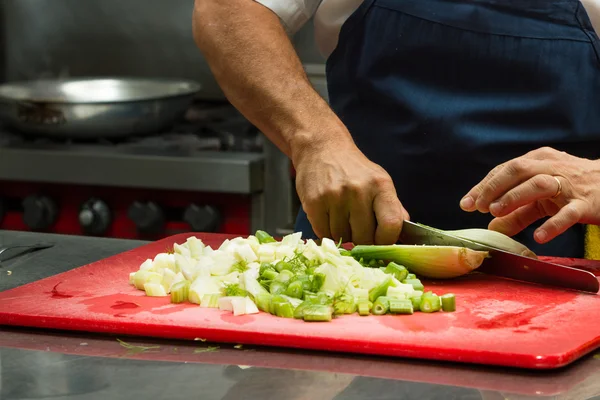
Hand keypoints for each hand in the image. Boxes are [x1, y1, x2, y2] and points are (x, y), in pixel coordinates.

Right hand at [293, 141, 408, 244]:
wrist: (322, 148)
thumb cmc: (353, 169)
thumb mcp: (378, 181)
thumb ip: (392, 208)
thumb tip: (405, 236)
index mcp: (380, 185)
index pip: (391, 225)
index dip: (387, 241)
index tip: (380, 242)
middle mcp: (358, 191)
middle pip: (365, 237)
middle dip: (362, 241)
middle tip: (358, 233)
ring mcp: (335, 197)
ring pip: (343, 238)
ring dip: (343, 237)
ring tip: (342, 221)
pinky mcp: (314, 203)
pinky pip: (324, 233)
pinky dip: (327, 233)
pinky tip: (329, 220)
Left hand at [460, 147, 599, 243]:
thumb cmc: (572, 189)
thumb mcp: (541, 199)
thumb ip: (517, 213)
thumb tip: (491, 227)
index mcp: (538, 161)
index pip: (505, 170)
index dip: (484, 186)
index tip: (466, 203)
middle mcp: (551, 167)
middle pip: (518, 170)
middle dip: (494, 187)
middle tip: (476, 206)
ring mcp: (569, 185)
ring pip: (539, 185)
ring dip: (514, 197)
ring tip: (495, 212)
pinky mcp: (586, 203)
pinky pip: (568, 212)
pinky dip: (553, 224)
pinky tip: (538, 236)